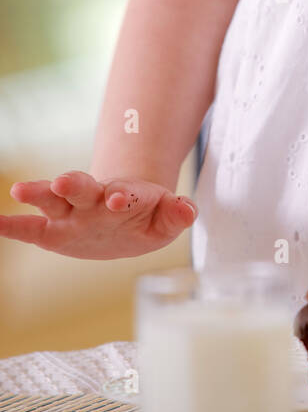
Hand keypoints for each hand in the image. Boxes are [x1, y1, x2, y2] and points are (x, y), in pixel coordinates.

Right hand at [0, 171, 197, 258]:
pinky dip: (12, 226)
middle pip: (82, 188)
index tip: (117, 199)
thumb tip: (187, 209)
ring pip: (54, 199)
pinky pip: (30, 229)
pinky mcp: (54, 232)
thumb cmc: (147, 218)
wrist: (126, 216)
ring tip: (20, 190)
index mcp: (124, 198)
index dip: (121, 196)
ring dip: (40, 192)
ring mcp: (72, 214)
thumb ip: (177, 214)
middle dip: (74, 183)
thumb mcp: (166, 220)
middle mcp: (93, 201)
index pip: (123, 195)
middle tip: (63, 180)